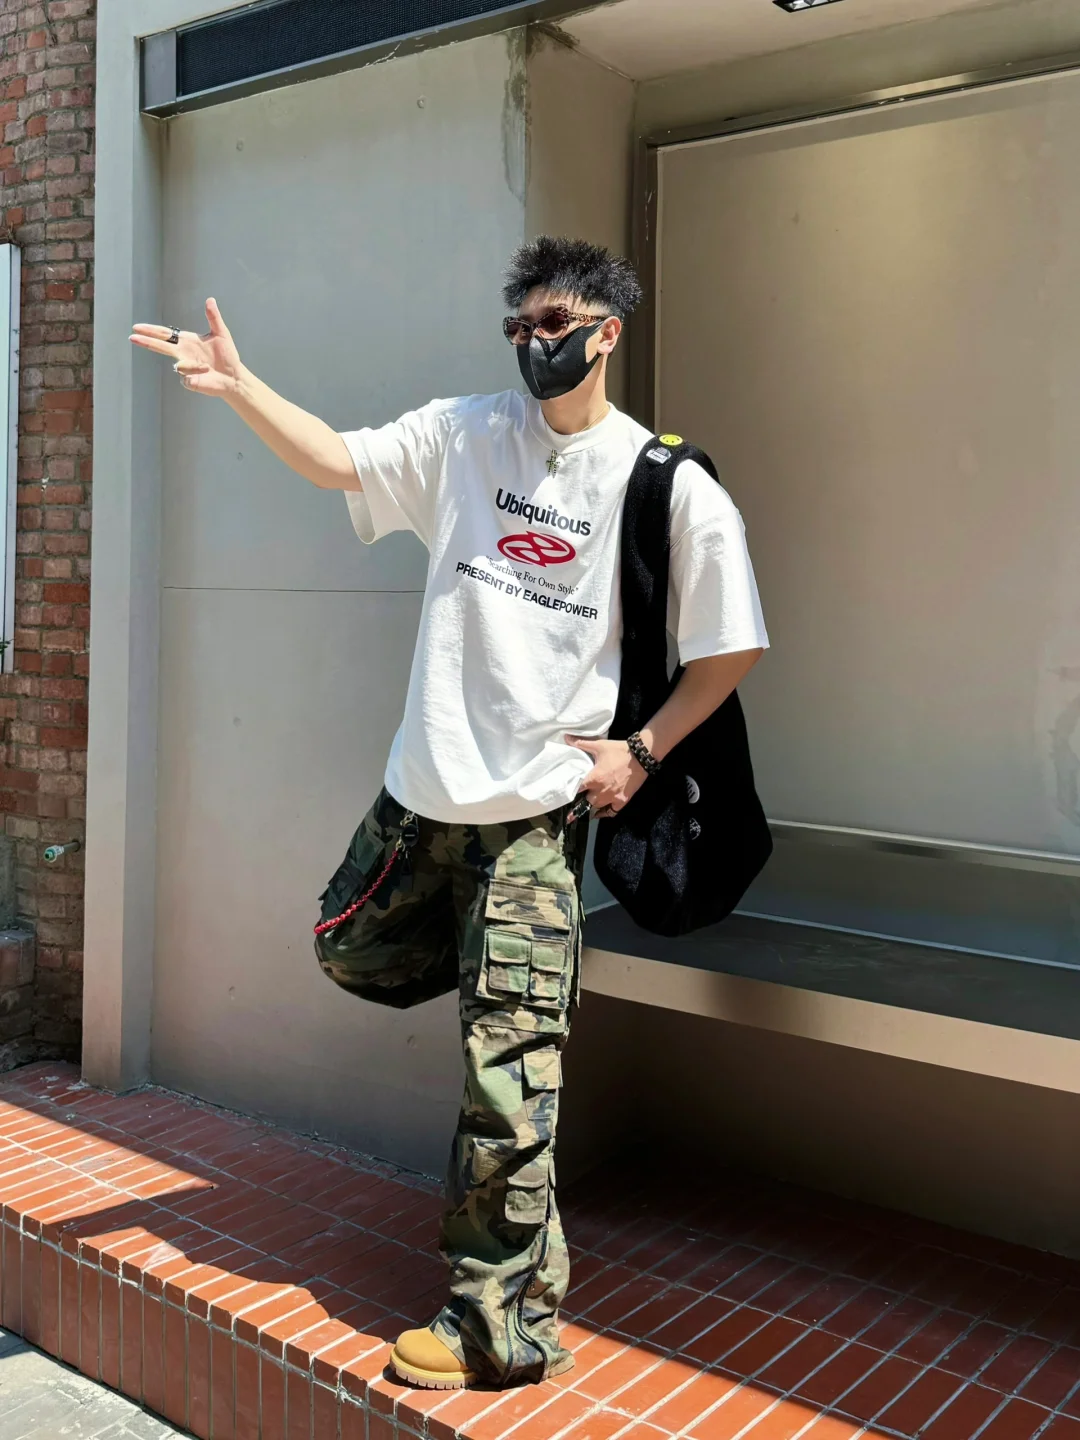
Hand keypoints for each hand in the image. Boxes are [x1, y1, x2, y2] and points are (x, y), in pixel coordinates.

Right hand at [129, 298, 243, 398]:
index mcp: (187, 341)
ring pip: (179, 365)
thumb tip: (210, 300)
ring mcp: (184, 368)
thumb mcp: (221, 333)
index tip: (137, 327)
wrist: (234, 377)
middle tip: (132, 337)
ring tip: (208, 367)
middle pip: (160, 346)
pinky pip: (187, 376)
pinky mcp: (189, 381)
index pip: (165, 334)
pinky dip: (197, 373)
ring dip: (194, 365)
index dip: (151, 331)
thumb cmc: (228, 356)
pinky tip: (205, 373)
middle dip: (147, 341)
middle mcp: (182, 353)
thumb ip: (213, 317)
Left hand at [565, 735, 646, 818]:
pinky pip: (611, 813)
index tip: (567, 790)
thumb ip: (581, 743)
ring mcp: (612, 798)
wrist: (641, 756)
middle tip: (581, 794)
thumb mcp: (599, 745)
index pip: (576, 789)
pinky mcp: (622, 801)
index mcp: (594, 778)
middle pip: (586, 801)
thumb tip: (566, 738)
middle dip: (583, 797)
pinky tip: (600, 811)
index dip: (571, 790)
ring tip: (590, 800)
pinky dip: (604, 813)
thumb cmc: (619, 751)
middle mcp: (601, 791)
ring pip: (597, 807)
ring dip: (593, 803)